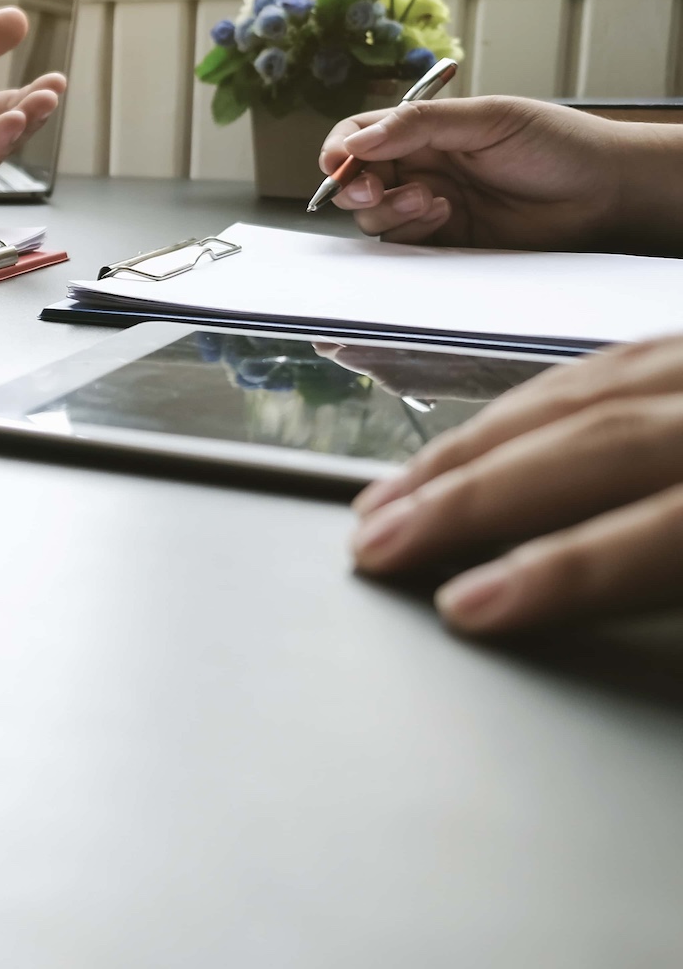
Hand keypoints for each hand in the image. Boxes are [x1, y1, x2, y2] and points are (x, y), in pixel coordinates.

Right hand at [319, 95, 682, 251]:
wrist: (606, 192)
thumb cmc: (557, 144)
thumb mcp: (487, 119)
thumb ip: (418, 124)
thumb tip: (357, 142)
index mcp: (425, 131)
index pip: (360, 137)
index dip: (339, 151)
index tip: (338, 164)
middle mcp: (421, 168)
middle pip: (357, 182)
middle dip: (356, 188)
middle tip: (372, 191)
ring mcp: (431, 206)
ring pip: (375, 217)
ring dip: (390, 211)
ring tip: (432, 202)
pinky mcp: (446, 243)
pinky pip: (404, 246)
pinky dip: (412, 233)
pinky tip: (445, 217)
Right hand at [350, 335, 682, 633]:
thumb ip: (682, 575)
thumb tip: (632, 666)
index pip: (663, 530)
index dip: (560, 573)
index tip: (465, 608)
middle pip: (592, 444)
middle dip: (469, 500)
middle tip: (378, 547)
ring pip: (576, 395)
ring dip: (470, 451)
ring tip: (393, 499)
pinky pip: (597, 365)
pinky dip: (521, 408)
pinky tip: (476, 438)